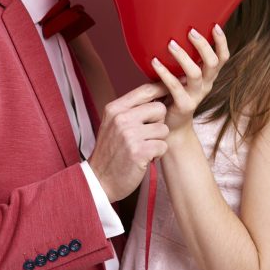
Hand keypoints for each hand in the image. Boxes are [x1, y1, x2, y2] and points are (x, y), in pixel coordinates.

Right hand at [87, 82, 170, 201]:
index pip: (145, 90)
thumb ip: (130, 108)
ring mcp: (130, 135)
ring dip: (158, 141)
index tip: (170, 92)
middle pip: (160, 108)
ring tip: (144, 148)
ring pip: (163, 129)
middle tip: (147, 135)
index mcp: (115, 109)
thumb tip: (156, 92)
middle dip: (159, 122)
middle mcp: (121, 119)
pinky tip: (146, 158)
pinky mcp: (139, 152)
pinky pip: (163, 145)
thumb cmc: (110, 151)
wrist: (99, 180)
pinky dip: (158, 154)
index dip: (162, 89)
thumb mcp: (113, 123)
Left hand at [151, 24, 230, 133]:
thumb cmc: (174, 96)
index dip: (222, 42)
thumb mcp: (183, 77)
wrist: (172, 127)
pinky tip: (154, 62)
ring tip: (171, 44)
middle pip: (212, 63)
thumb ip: (183, 61)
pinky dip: (164, 72)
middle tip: (191, 31)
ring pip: (195, 74)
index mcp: (208, 77)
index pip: (222, 58)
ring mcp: (196, 96)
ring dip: (183, 57)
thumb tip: (172, 32)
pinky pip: (175, 86)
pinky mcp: (184, 105)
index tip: (215, 26)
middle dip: (203, 45)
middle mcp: (206, 85)